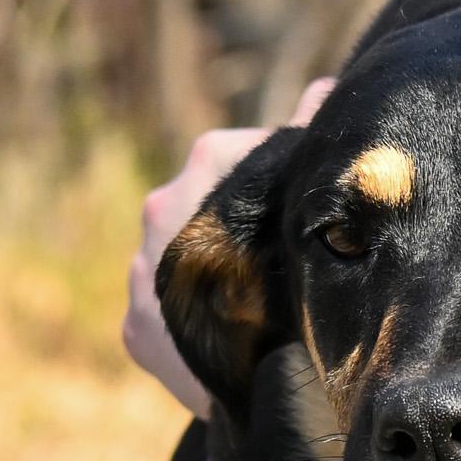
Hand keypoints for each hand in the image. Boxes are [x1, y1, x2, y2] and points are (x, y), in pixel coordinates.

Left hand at [122, 81, 333, 412]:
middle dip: (241, 227)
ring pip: (186, 261)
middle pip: (210, 209)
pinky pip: (169, 313)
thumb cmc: (289, 269)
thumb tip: (327, 85)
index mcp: (203, 171)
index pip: (244, 156)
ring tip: (256, 303)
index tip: (303, 209)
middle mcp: (159, 214)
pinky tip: (228, 335)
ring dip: (215, 273)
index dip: (277, 178)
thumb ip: (305, 132)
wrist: (258, 376)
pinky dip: (195, 320)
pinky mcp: (133, 327)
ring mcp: (140, 272)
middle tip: (282, 260)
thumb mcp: (299, 190)